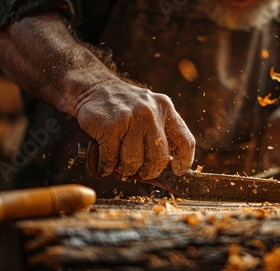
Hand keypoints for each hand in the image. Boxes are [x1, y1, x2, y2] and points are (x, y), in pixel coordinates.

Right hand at [75, 79, 194, 178]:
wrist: (93, 88)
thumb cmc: (125, 109)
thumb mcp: (150, 111)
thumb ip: (161, 134)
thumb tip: (168, 169)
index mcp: (166, 109)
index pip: (186, 141)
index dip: (185, 161)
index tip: (177, 171)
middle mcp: (151, 113)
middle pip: (159, 158)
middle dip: (150, 171)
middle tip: (142, 173)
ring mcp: (130, 118)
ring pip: (134, 161)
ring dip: (126, 170)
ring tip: (120, 165)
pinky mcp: (110, 127)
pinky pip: (112, 159)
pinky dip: (108, 167)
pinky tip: (106, 164)